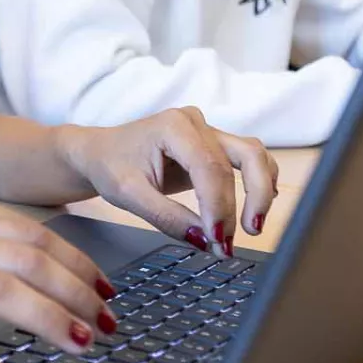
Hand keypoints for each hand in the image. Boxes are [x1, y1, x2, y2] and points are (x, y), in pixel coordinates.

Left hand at [56, 107, 277, 257]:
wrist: (101, 153)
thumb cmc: (110, 166)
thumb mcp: (128, 195)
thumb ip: (167, 218)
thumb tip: (204, 240)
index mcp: (172, 125)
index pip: (208, 166)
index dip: (218, 206)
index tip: (217, 240)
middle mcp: (195, 123)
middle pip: (241, 158)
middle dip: (247, 202)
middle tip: (239, 238)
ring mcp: (208, 131)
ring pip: (253, 155)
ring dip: (260, 191)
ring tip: (252, 227)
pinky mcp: (215, 146)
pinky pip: (249, 160)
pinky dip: (258, 183)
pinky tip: (256, 209)